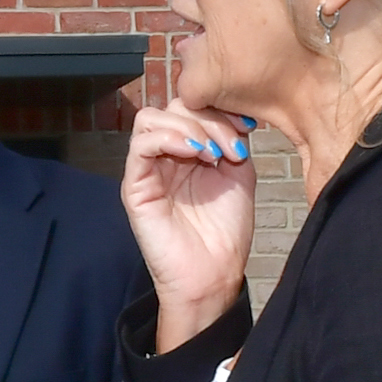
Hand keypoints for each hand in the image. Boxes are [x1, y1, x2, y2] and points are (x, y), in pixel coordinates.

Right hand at [122, 98, 257, 352]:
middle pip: (173, 107)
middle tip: (231, 147)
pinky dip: (168, 139)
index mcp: (188, 152)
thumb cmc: (225, 232)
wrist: (214, 274)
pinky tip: (195, 155)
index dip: (218, 108)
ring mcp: (147, 169)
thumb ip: (232, 141)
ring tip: (211, 153)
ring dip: (187, 127)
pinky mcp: (134, 186)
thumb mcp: (238, 175)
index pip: (192, 108)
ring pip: (151, 119)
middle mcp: (165, 156)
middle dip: (208, 118)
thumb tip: (233, 115)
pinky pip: (140, 145)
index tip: (248, 126)